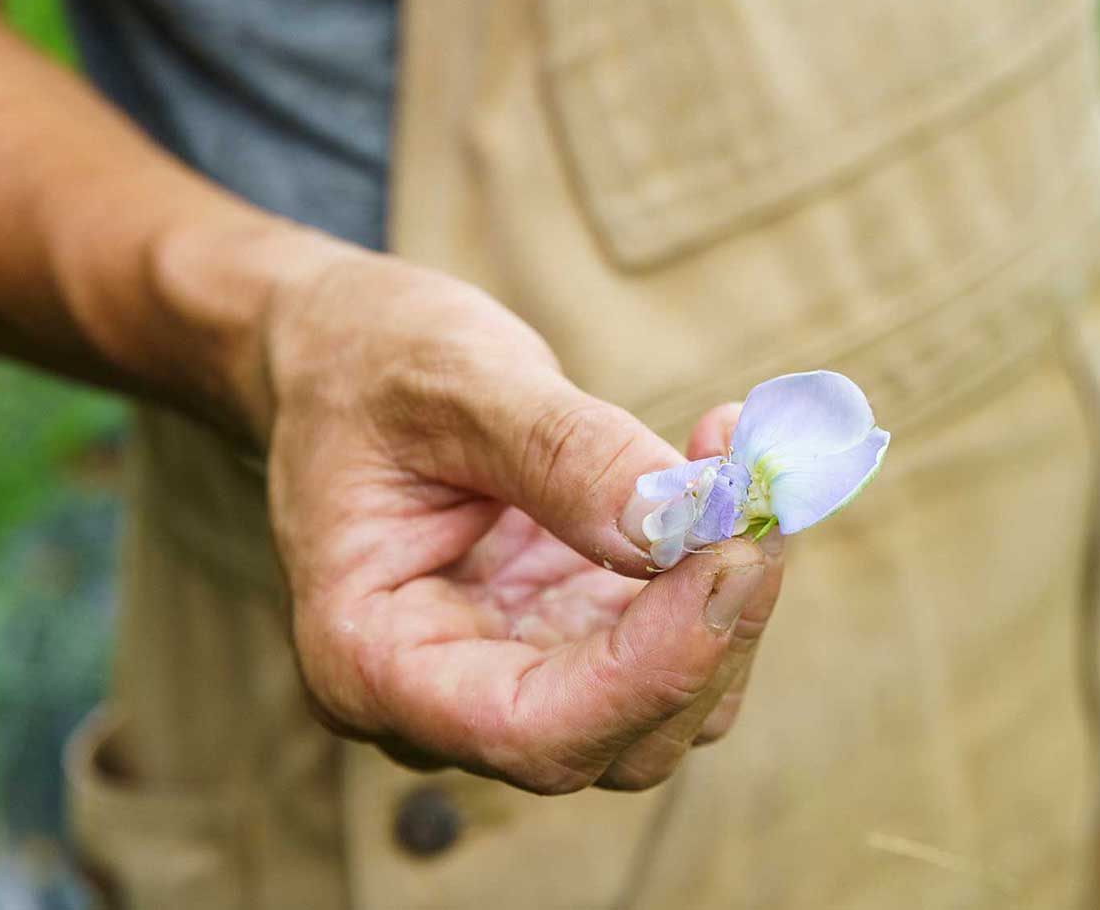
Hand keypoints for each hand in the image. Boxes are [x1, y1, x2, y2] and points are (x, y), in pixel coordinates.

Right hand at [255, 251, 784, 792]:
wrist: (344, 358)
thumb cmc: (369, 365)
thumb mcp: (454, 383)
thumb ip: (565, 456)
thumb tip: (686, 524)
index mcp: (370, 661)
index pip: (532, 729)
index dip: (654, 664)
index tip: (735, 547)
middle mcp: (441, 703)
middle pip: (618, 740)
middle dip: (710, 626)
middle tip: (755, 489)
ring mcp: (513, 676)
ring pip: (667, 712)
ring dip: (730, 602)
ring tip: (736, 463)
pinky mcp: (569, 640)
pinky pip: (673, 652)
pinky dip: (717, 576)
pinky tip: (717, 478)